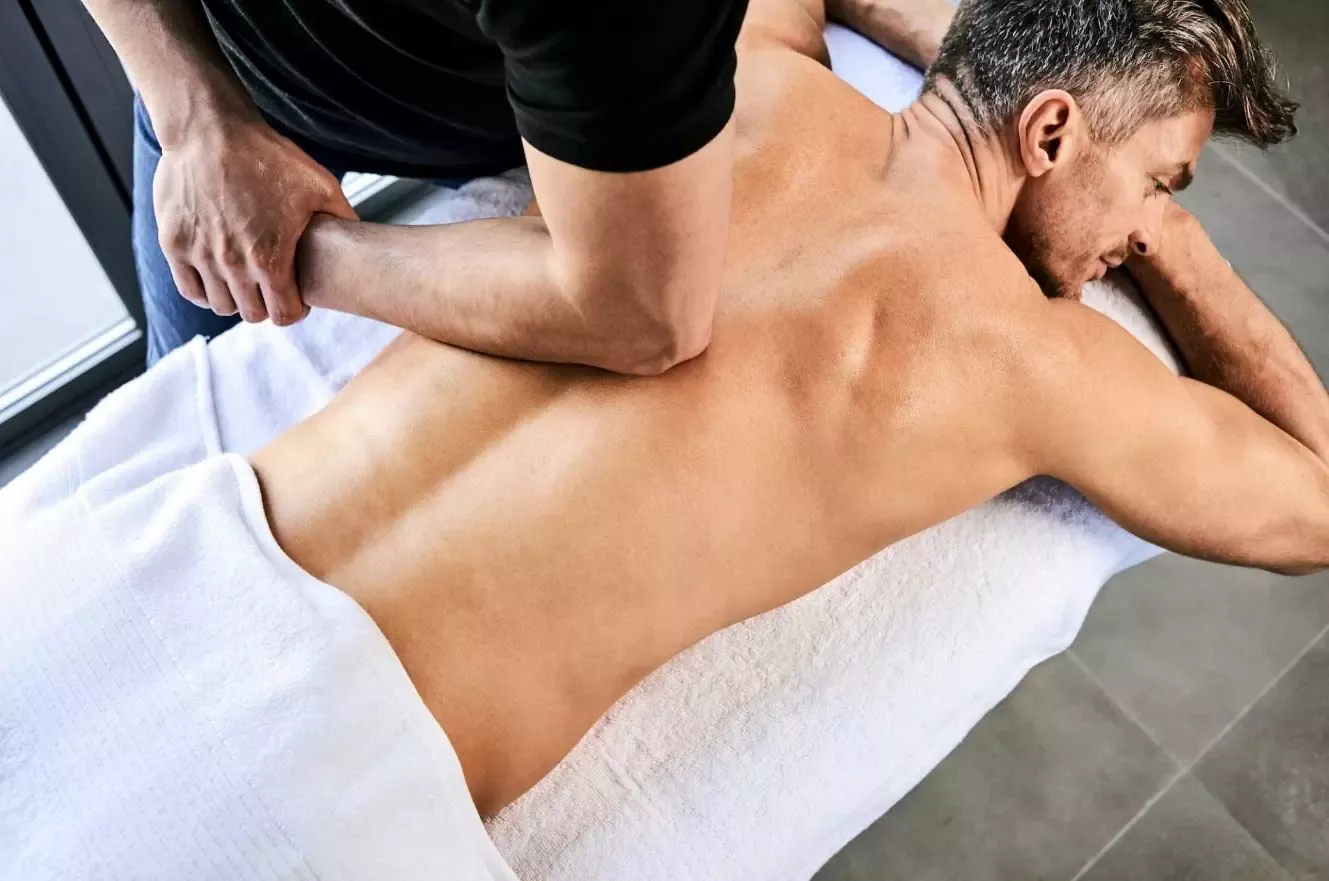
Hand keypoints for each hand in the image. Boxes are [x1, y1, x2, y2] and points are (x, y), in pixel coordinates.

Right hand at [153, 119, 357, 325]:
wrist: (209, 130)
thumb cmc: (265, 155)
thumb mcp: (319, 184)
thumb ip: (342, 216)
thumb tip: (361, 237)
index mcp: (269, 258)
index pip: (284, 315)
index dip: (295, 310)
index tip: (296, 298)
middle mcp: (232, 264)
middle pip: (253, 314)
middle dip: (267, 305)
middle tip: (272, 287)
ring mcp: (200, 256)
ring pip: (221, 306)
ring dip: (236, 299)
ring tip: (246, 280)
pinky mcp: (173, 244)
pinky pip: (189, 289)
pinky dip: (204, 290)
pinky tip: (217, 276)